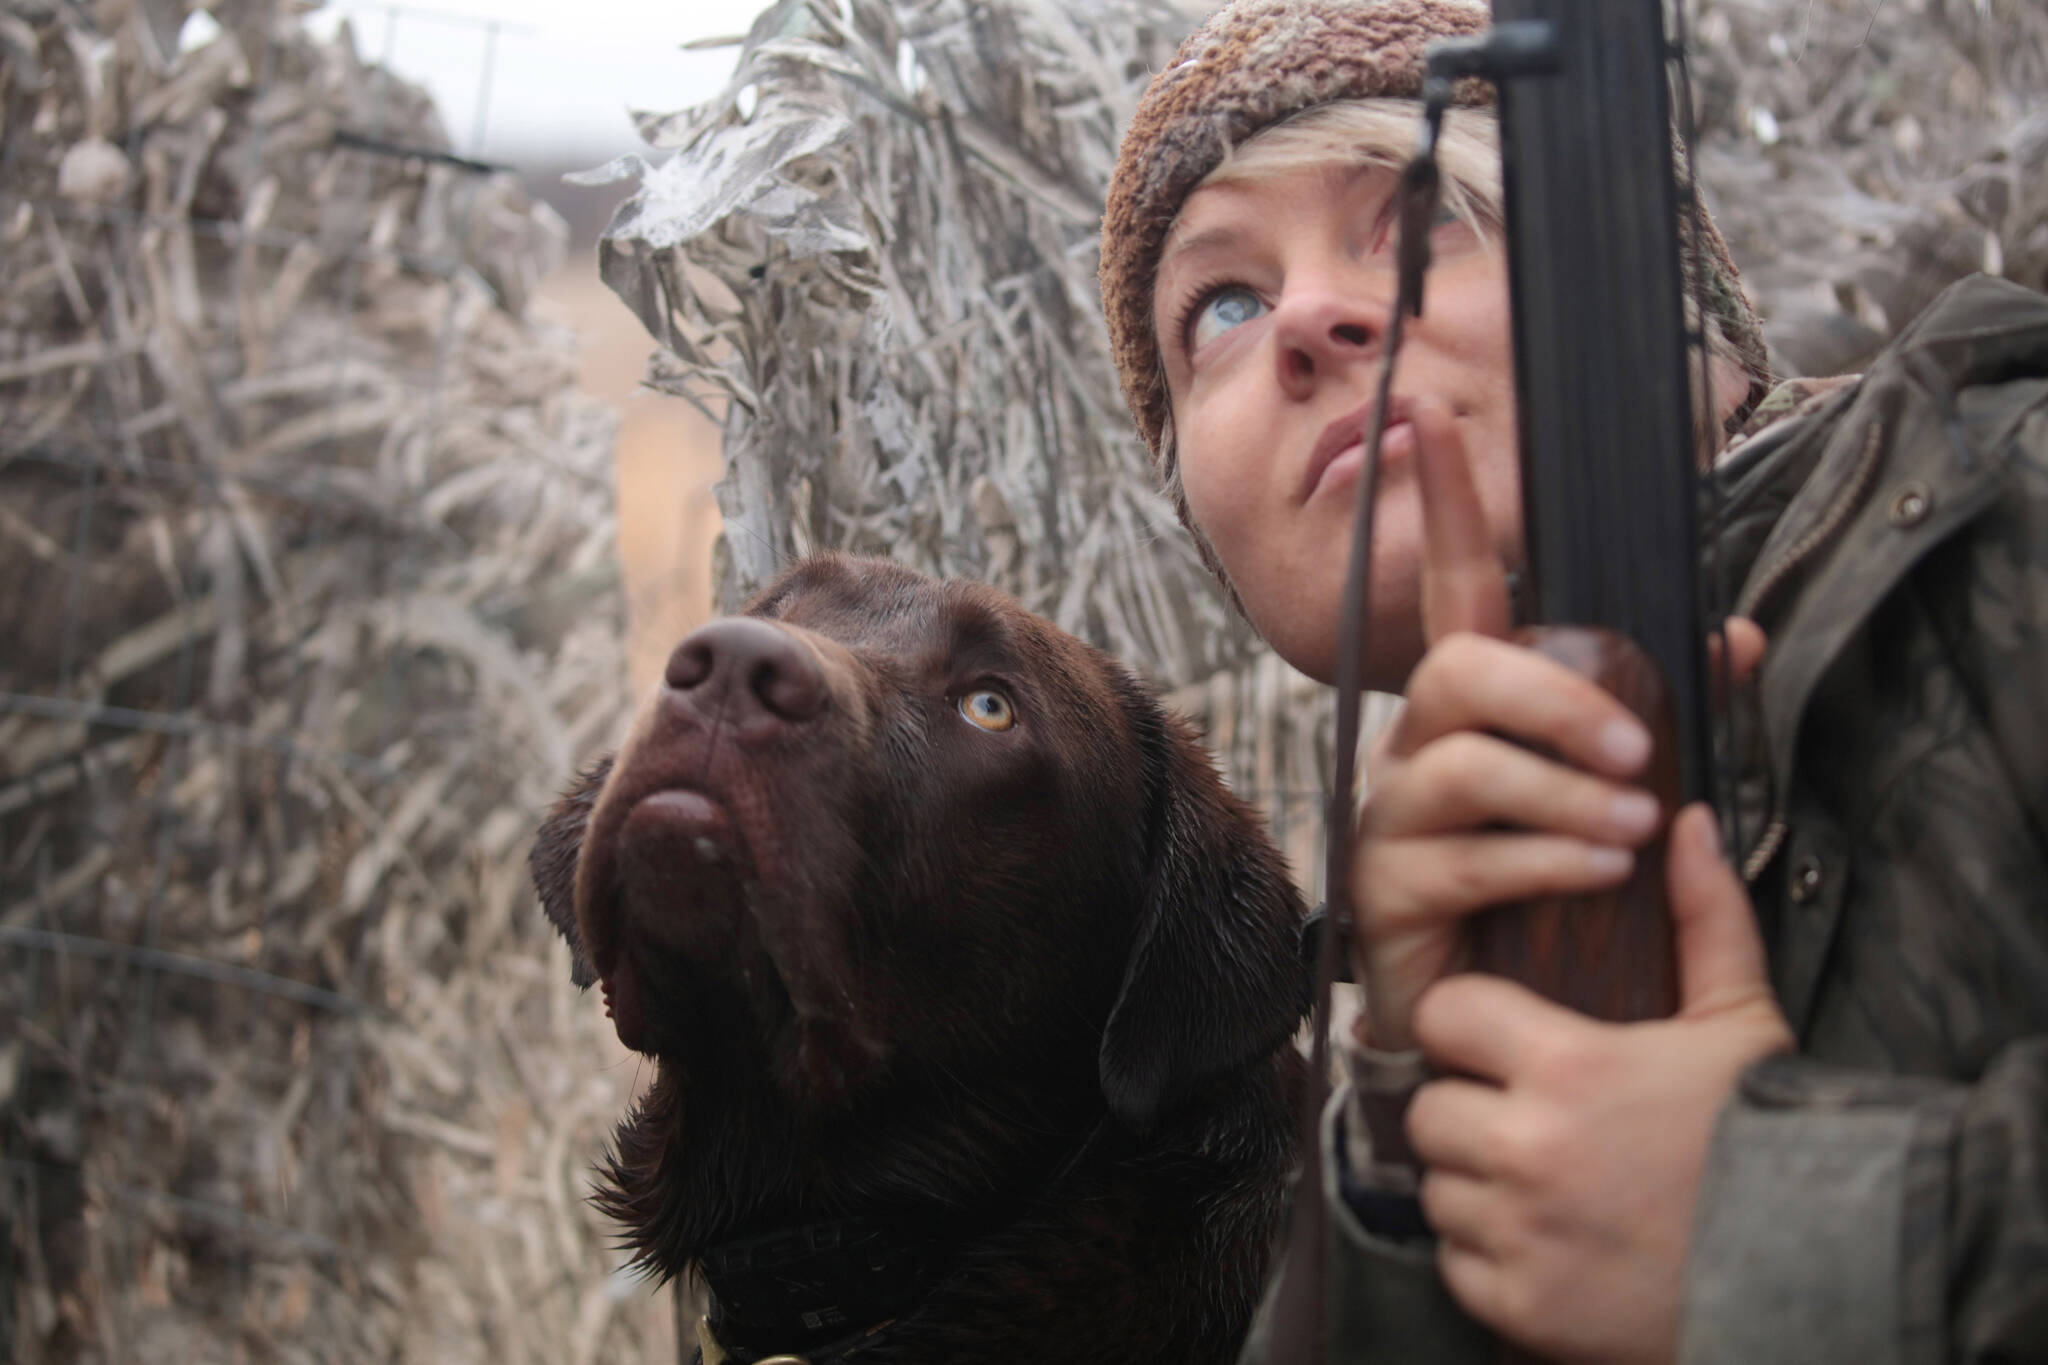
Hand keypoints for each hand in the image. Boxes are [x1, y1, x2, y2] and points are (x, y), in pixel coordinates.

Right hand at [1348, 400, 1764, 1050]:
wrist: (1493, 1013)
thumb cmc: (1551, 888)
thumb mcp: (1614, 791)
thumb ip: (1670, 711)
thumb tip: (1738, 633)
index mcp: (1471, 712)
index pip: (1453, 590)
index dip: (1445, 508)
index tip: (1425, 418)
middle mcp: (1418, 751)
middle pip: (1457, 673)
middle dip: (1556, 699)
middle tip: (1638, 748)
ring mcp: (1394, 821)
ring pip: (1466, 768)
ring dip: (1565, 792)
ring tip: (1634, 829)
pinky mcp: (1390, 894)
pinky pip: (1468, 860)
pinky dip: (1549, 860)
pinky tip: (1603, 872)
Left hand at [1405, 806, 1793, 1363]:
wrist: (1822, 1270)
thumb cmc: (1774, 1140)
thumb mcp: (1741, 1022)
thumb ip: (1704, 918)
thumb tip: (1686, 823)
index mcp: (1567, 1067)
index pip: (1443, 1017)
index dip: (1468, 1027)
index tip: (1499, 1043)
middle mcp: (1528, 1148)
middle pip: (1430, 1109)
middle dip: (1468, 1112)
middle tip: (1527, 1123)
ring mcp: (1519, 1233)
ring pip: (1439, 1189)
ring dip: (1477, 1187)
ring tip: (1546, 1184)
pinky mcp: (1521, 1306)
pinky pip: (1458, 1266)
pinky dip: (1493, 1261)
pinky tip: (1552, 1245)